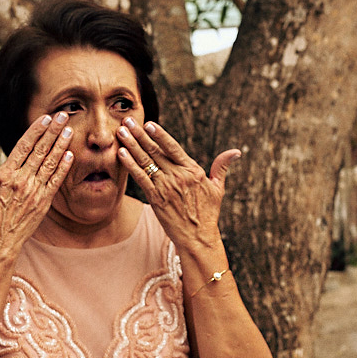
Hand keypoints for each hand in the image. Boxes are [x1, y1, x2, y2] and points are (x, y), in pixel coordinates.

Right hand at [0, 113, 73, 259]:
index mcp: (3, 175)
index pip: (23, 146)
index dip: (36, 130)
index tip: (45, 117)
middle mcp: (21, 182)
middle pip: (40, 151)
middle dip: (53, 131)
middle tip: (63, 115)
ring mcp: (34, 193)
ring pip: (50, 164)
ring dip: (60, 145)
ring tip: (69, 130)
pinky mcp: (43, 205)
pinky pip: (55, 182)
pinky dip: (63, 168)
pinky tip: (70, 155)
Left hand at [115, 118, 234, 248]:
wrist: (197, 237)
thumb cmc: (208, 213)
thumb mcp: (218, 188)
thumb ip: (222, 167)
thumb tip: (235, 152)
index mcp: (192, 171)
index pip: (173, 148)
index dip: (159, 135)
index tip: (149, 124)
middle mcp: (178, 176)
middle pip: (155, 151)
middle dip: (139, 134)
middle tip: (127, 120)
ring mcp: (165, 187)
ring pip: (145, 162)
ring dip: (131, 145)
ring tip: (121, 132)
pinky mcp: (155, 198)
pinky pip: (140, 178)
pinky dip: (130, 165)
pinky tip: (121, 153)